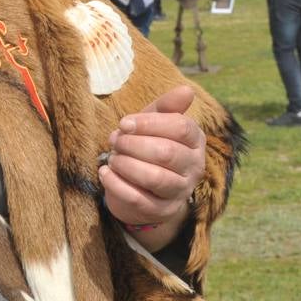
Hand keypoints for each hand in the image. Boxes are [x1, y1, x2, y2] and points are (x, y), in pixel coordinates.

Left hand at [99, 85, 204, 229]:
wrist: (141, 189)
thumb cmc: (147, 147)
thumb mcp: (153, 124)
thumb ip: (165, 107)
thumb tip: (186, 90)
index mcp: (195, 141)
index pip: (181, 128)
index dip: (149, 123)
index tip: (124, 123)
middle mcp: (194, 167)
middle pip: (166, 152)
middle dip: (134, 144)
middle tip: (115, 141)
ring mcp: (179, 191)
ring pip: (154, 177)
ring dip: (126, 164)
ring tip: (112, 157)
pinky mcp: (161, 210)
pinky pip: (137, 198)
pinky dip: (116, 183)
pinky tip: (104, 172)